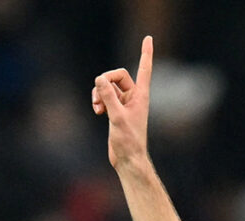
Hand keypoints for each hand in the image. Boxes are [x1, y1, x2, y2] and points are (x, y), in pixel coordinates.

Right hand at [92, 36, 153, 167]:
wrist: (128, 159)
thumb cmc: (128, 140)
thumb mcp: (116, 117)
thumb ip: (108, 96)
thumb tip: (100, 78)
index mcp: (141, 95)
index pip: (144, 69)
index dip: (146, 53)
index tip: (148, 37)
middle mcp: (134, 97)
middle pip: (117, 75)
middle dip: (105, 81)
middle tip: (99, 95)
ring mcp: (124, 104)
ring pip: (109, 86)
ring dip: (99, 93)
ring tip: (96, 106)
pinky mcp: (115, 111)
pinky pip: (105, 96)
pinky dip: (98, 100)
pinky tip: (96, 111)